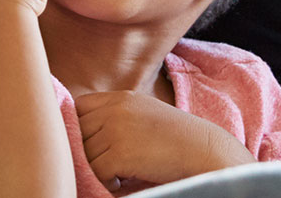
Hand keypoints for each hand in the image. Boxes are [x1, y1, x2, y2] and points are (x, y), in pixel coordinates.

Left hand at [75, 90, 254, 188]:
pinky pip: (96, 171)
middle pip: (77, 131)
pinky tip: (123, 181)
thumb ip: (116, 115)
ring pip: (84, 154)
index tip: (90, 142)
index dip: (79, 126)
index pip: (79, 106)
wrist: (204, 150)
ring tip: (119, 173)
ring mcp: (117, 130)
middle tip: (106, 163)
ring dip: (97, 168)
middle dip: (86, 150)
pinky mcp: (120, 153)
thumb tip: (81, 135)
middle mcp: (116, 109)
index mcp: (121, 97)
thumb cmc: (177, 139)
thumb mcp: (144, 113)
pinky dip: (106, 181)